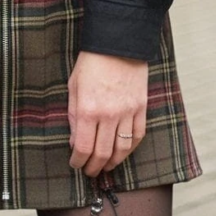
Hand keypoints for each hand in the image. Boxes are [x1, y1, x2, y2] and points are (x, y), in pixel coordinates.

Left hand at [67, 51, 147, 175]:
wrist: (117, 43)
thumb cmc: (91, 63)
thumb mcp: (74, 87)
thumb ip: (74, 116)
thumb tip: (75, 142)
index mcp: (89, 109)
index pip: (84, 148)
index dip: (78, 161)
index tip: (75, 163)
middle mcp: (109, 115)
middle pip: (103, 153)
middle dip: (94, 167)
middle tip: (90, 171)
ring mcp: (128, 112)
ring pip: (122, 149)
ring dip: (112, 162)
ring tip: (105, 166)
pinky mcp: (141, 108)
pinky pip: (137, 136)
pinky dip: (130, 149)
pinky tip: (122, 152)